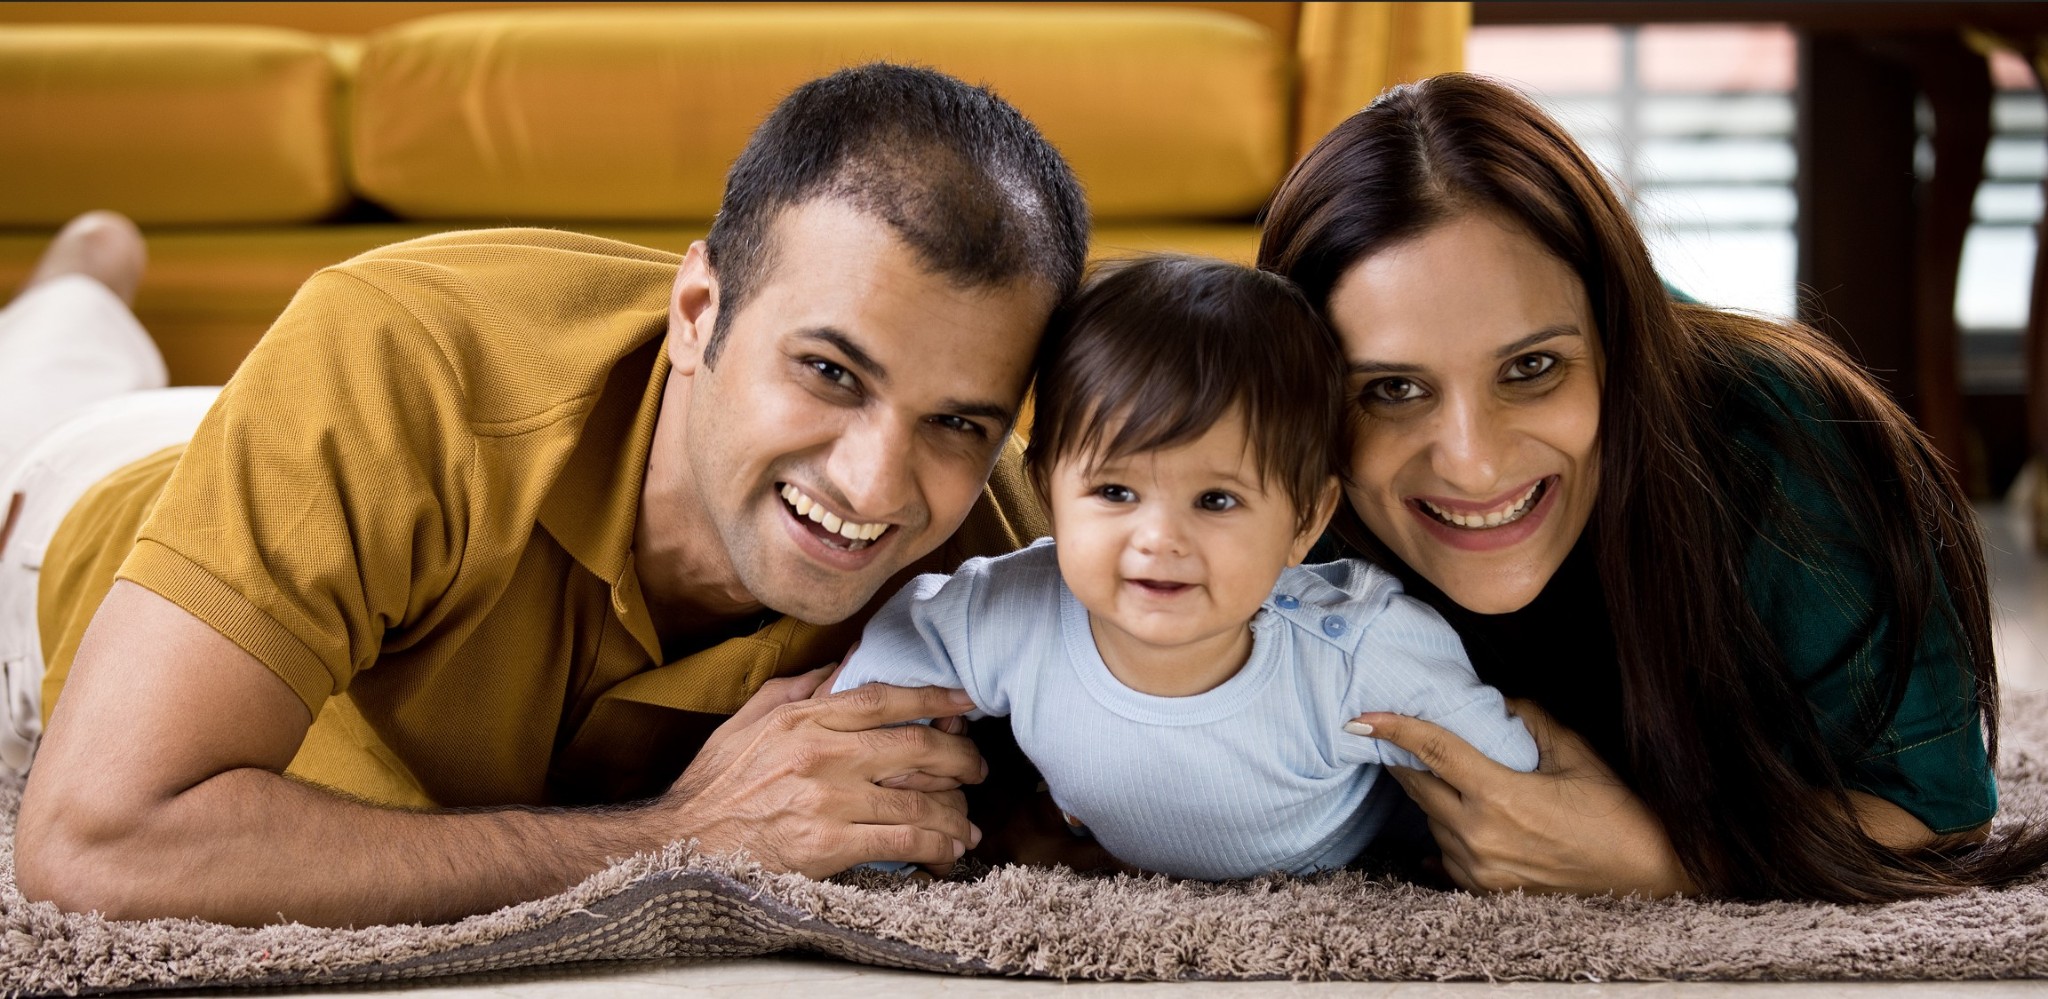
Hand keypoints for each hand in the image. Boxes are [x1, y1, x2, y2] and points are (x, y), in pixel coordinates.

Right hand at [660, 665, 987, 877]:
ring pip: (917, 798)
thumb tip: (838, 667)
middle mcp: (822, 753)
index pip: (885, 699)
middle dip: (960, 755)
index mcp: (805, 717)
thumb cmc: (716, 783)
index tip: (967, 700)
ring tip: (970, 820)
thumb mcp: (748, 720)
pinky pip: (901, 840)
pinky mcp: (828, 844)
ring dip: (955, 811)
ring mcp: (828, 799)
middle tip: (978, 765)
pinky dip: (935, 845)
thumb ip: (796, 689)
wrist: (684, 842)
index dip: (934, 696)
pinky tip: (950, 850)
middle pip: (915, 745)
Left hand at [1352, 698, 1696, 897]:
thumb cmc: (1618, 813)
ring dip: (1429, 793)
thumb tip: (1494, 701)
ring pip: (1429, 820)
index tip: (1363, 714)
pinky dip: (1443, 828)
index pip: (1433, 752)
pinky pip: (1442, 853)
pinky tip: (1454, 813)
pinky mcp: (1483, 890)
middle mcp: (1480, 835)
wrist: (1646, 878)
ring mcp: (1478, 868)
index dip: (1396, 728)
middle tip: (1392, 735)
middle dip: (1403, 758)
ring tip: (1442, 772)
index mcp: (1500, 796)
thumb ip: (1530, 720)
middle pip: (1418, 786)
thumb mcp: (1578, 755)